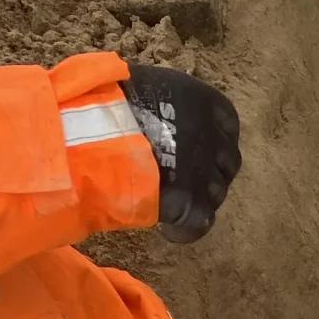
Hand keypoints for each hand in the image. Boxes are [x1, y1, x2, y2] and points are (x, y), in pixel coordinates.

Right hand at [121, 63, 241, 243]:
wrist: (91, 133)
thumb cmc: (103, 101)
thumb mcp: (144, 88)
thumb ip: (162, 105)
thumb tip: (154, 118)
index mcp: (203, 101)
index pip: (226, 126)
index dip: (211, 142)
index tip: (192, 152)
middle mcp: (212, 134)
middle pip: (225, 163)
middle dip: (207, 174)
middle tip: (179, 181)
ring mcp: (205, 170)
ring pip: (216, 194)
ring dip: (196, 201)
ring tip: (167, 203)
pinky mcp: (191, 201)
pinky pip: (200, 223)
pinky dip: (185, 229)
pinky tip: (167, 228)